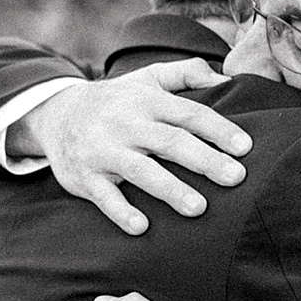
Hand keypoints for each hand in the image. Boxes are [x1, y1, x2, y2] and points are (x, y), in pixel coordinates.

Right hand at [10, 60, 251, 235]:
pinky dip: (121, 212)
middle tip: (236, 178)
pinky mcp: (84, 177)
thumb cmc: (116, 101)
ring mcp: (103, 151)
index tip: (245, 147)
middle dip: (204, 160)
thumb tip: (228, 78)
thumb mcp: (146, 78)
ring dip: (169, 189)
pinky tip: (142, 227)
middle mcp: (126, 124)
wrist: (56, 114)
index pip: (188, 114)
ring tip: (199, 208)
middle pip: (170, 142)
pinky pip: (103, 196)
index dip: (217, 128)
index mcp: (146, 101)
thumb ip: (186, 74)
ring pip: (140, 170)